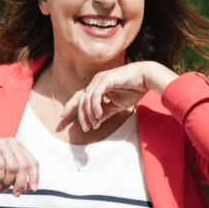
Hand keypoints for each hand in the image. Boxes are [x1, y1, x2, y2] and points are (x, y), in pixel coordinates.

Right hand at [0, 137, 38, 194]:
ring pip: (12, 168)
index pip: (33, 163)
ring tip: (2, 189)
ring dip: (8, 182)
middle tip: (15, 194)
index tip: (33, 190)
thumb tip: (26, 188)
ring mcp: (2, 143)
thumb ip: (15, 177)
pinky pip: (0, 166)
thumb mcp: (4, 170)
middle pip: (24, 167)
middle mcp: (12, 143)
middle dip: (21, 183)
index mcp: (18, 147)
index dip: (35, 177)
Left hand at [58, 61, 175, 131]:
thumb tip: (95, 121)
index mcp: (97, 86)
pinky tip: (98, 116)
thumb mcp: (117, 105)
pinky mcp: (105, 79)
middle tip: (84, 128)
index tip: (63, 117)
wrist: (146, 78)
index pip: (80, 96)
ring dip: (89, 114)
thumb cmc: (134, 89)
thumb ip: (105, 112)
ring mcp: (99, 79)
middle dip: (80, 115)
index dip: (71, 106)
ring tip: (94, 125)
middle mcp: (96, 81)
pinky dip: (95, 107)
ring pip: (87, 99)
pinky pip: (95, 96)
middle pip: (81, 99)